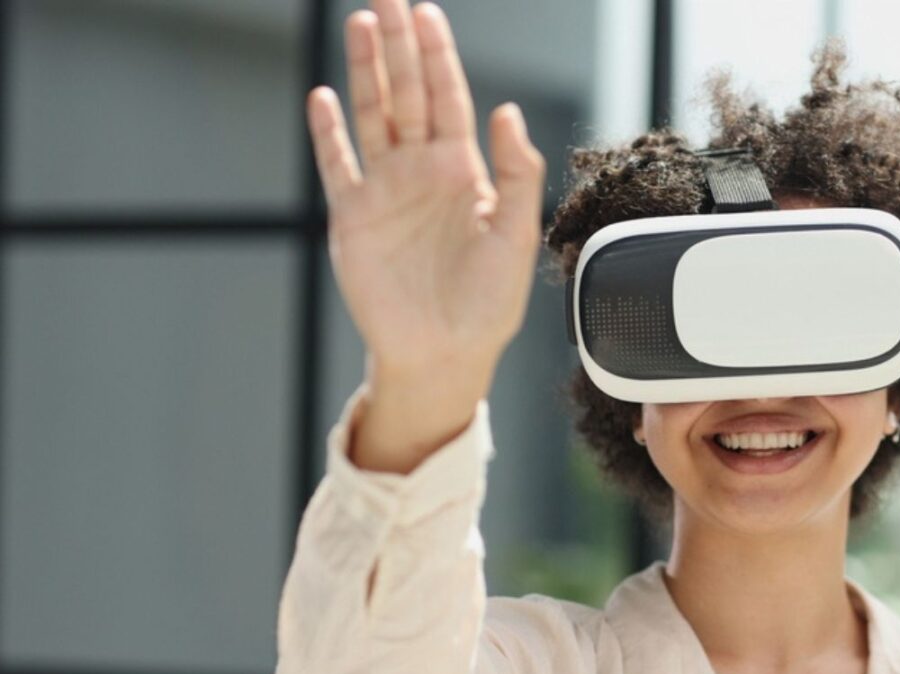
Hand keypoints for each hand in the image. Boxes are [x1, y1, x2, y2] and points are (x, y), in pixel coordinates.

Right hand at [306, 0, 545, 401]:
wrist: (444, 353)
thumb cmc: (488, 304)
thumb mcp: (516, 236)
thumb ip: (517, 172)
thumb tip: (509, 110)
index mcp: (464, 171)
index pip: (449, 99)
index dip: (438, 55)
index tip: (427, 12)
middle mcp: (422, 172)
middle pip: (407, 94)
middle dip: (398, 45)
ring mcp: (385, 192)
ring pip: (372, 117)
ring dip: (366, 72)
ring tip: (361, 24)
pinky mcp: (353, 218)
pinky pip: (336, 165)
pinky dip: (327, 132)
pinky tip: (322, 97)